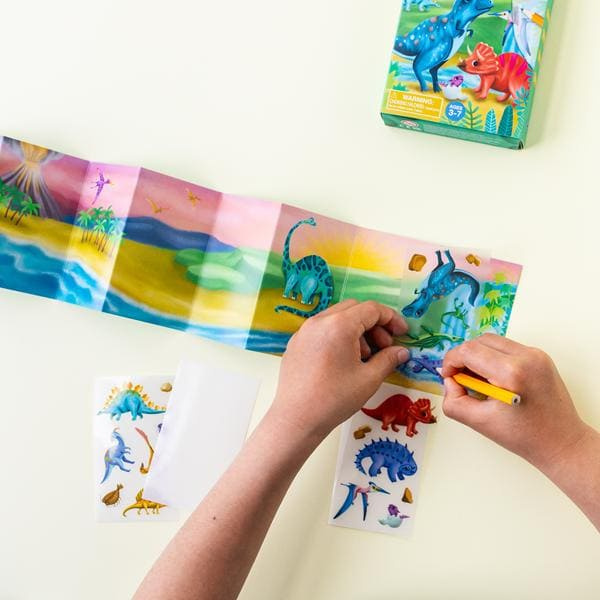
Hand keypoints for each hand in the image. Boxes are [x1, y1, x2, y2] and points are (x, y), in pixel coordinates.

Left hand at [270, 300, 409, 441]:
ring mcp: (304, 331)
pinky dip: (338, 336)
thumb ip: (388, 359)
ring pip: (337, 318)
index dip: (391, 319)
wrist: (297, 418)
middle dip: (374, 324)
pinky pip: (322, 330)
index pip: (372, 309)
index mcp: (339, 325)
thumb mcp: (368, 379)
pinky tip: (343, 361)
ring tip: (364, 357)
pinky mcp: (296, 343)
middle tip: (385, 346)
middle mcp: (319, 321)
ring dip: (356, 330)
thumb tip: (402, 352)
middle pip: (354, 309)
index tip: (403, 333)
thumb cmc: (334, 399)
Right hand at [441, 334, 587, 469]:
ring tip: (478, 380)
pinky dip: (494, 358)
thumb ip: (454, 401)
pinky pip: (507, 348)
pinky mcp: (540, 357)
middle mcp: (526, 357)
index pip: (468, 351)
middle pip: (479, 341)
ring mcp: (536, 355)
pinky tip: (494, 379)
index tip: (448, 376)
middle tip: (461, 379)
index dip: (451, 361)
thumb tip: (449, 381)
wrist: (562, 443)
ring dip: (478, 356)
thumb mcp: (479, 423)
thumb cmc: (525, 437)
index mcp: (511, 372)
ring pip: (492, 341)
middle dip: (464, 357)